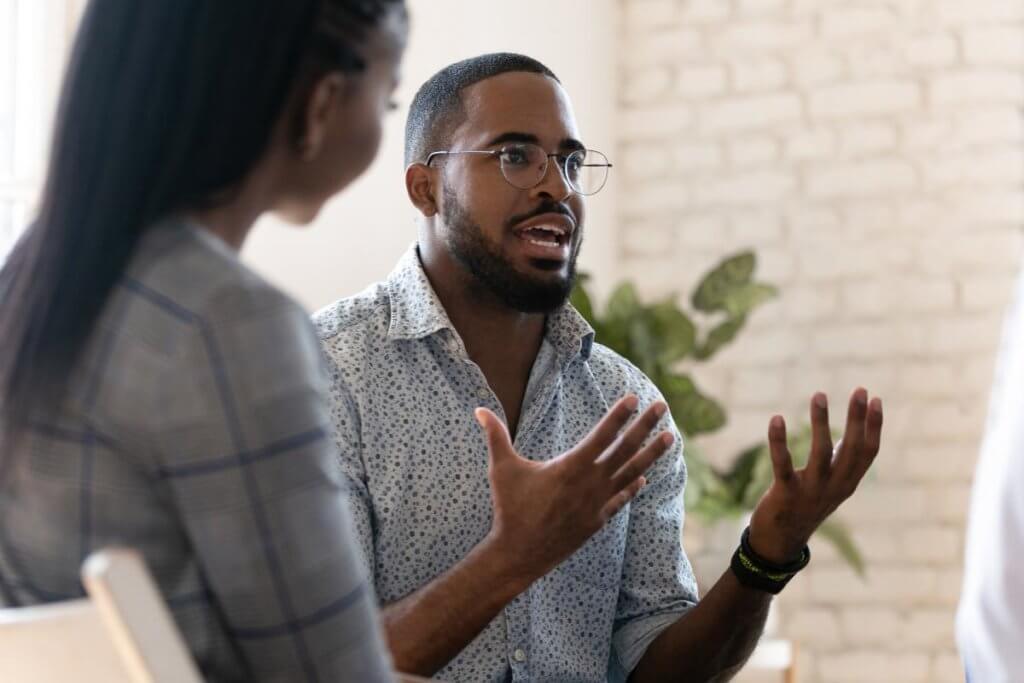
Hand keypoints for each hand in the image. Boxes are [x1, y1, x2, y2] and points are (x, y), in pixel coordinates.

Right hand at [474, 395, 674, 583]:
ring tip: (670, 437)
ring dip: (652, 454)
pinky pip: (621, 499)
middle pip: (625, 449)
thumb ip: (496, 436)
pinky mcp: (597, 521)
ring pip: (631, 473)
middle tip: (663, 406)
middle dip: (646, 426)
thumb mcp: (502, 468)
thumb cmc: (509, 508)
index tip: (635, 398)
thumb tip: (478, 409)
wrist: (519, 554)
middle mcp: (591, 483)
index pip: (603, 434)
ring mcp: (597, 503)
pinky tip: (643, 478)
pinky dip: (633, 486)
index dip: (619, 415)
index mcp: (572, 466)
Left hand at [748, 387, 882, 563]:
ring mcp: (811, 492)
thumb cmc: (805, 505)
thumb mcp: (830, 486)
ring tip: (819, 394)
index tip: (875, 399)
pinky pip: (783, 464)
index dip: (874, 426)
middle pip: (851, 450)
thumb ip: (841, 462)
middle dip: (857, 419)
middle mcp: (834, 487)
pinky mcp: (785, 494)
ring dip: (821, 422)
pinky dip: (779, 441)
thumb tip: (849, 433)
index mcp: (847, 483)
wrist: (780, 542)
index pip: (868, 453)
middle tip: (860, 390)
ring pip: (821, 454)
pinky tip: (776, 418)